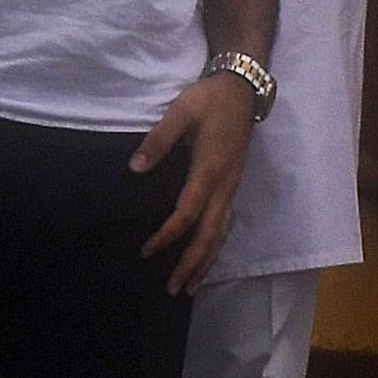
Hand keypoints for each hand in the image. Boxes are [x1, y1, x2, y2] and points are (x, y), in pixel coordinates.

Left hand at [133, 70, 257, 293]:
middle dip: (191, 263)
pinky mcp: (234, 184)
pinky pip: (226, 223)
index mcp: (209, 169)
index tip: (147, 250)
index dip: (168, 235)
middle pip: (209, 233)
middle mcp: (224, 184)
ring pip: (221, 233)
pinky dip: (215, 246)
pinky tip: (207, 257)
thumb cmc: (209, 99)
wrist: (243, 88)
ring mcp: (233, 186)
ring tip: (190, 286)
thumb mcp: (181, 111)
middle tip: (173, 289)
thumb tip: (135, 168)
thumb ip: (158, 140)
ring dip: (206, 261)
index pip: (187, 212)